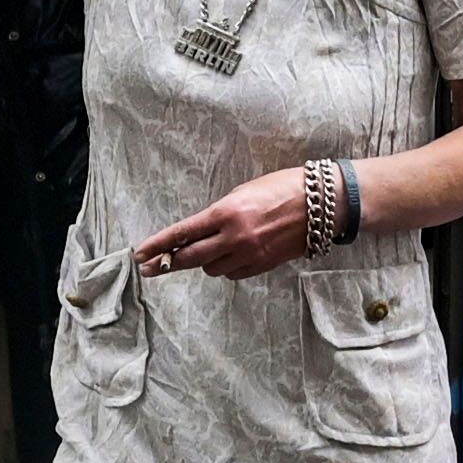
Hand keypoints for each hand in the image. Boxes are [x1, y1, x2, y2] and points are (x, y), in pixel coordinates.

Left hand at [135, 169, 320, 282]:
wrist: (323, 204)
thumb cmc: (283, 188)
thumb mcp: (244, 192)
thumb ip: (220, 213)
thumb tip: (200, 230)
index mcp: (226, 212)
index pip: (182, 233)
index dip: (158, 245)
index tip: (140, 254)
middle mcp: (235, 237)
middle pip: (190, 258)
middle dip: (168, 264)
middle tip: (150, 269)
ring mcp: (250, 255)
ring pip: (212, 269)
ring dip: (204, 262)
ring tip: (209, 250)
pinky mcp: (263, 266)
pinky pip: (233, 274)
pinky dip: (227, 267)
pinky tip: (232, 255)